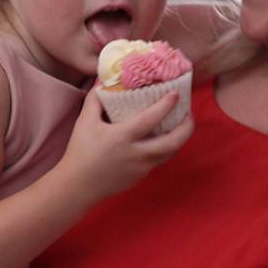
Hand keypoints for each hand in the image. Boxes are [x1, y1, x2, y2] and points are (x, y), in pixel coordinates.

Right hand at [56, 91, 193, 202]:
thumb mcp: (84, 122)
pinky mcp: (141, 177)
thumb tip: (103, 81)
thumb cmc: (80, 152)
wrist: (78, 186)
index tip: (176, 94)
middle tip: (190, 114)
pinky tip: (163, 139)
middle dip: (187, 127)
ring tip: (182, 126)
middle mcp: (136, 154)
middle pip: (172, 142)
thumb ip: (94, 100)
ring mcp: (141, 168)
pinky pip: (158, 160)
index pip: (150, 119)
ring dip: (180, 139)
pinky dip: (165, 148)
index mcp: (122, 137)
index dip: (166, 106)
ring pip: (170, 153)